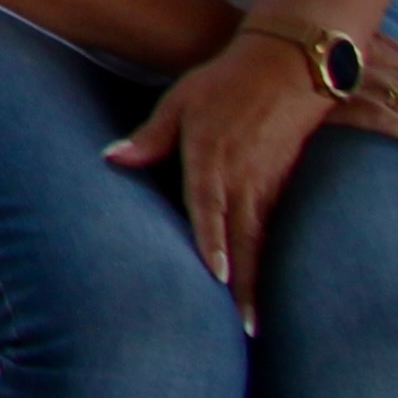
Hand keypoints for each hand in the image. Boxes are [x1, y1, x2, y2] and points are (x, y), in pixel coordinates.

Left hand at [110, 27, 346, 303]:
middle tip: (245, 328)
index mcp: (213, 156)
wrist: (286, 70)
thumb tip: (111, 158)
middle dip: (243, 285)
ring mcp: (267, 185)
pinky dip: (268, 261)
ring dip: (257, 282)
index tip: (215, 276)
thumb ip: (150, 137)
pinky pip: (273, 230)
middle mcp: (243, 177)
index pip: (211, 207)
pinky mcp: (282, 186)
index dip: (213, 242)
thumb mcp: (180, 103)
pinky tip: (262, 289)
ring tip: (254, 324)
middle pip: (243, 239)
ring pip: (261, 242)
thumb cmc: (223, 84)